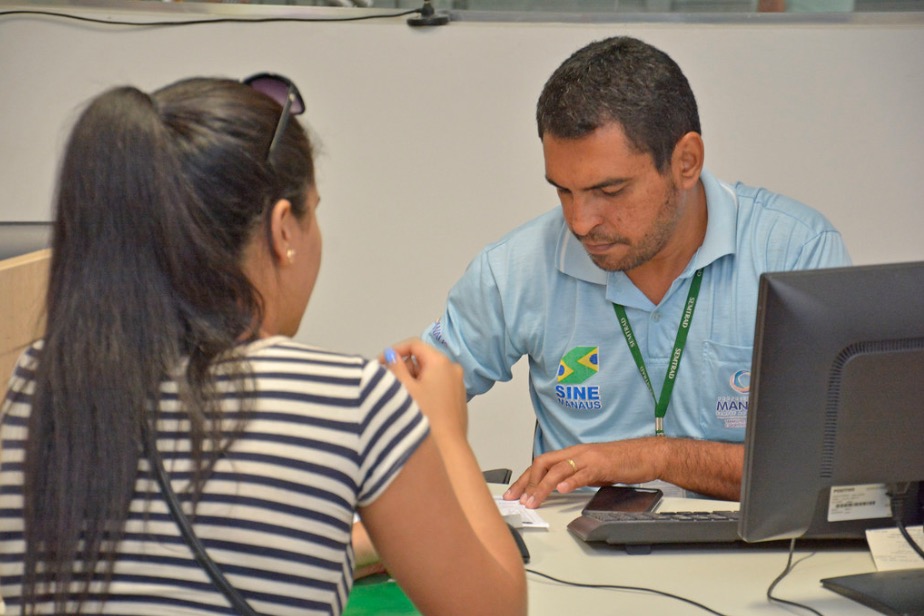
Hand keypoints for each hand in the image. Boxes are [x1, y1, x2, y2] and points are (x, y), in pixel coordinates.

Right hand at [382, 338, 467, 438]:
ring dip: (412, 381)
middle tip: (388, 385)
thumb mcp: (404, 389)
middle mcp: (453, 369)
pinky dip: (423, 391)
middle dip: (403, 369)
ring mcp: (457, 384)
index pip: (414, 345)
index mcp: (441, 362)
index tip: (379, 365)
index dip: (394, 351)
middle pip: (421, 359)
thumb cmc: (423, 417)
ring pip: (428, 374)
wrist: (447, 449)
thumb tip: (392, 356)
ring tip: (401, 399)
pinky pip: (436, 386)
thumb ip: (395, 367)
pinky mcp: (457, 399)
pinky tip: (414, 407)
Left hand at [503, 438, 665, 508]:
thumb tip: (560, 487)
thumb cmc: (622, 462)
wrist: (647, 455)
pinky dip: (570, 482)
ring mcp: (589, 458)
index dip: (525, 478)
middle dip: (527, 482)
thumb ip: (576, 476)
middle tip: (517, 499)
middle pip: (543, 463)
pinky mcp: (602, 466)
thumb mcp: (593, 470)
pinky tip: (560, 490)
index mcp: (573, 454)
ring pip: (558, 469)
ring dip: (542, 486)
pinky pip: (583, 473)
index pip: (542, 464)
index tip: (514, 493)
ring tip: (532, 501)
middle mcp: (577, 453)